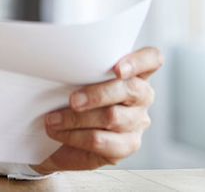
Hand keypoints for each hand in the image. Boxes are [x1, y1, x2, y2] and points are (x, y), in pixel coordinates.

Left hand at [31, 46, 162, 174]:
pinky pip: (101, 140)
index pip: (152, 59)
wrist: (55, 137)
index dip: (139, 62)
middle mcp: (141, 97)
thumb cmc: (66, 100)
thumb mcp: (71, 80)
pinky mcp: (126, 146)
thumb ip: (77, 70)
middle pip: (131, 89)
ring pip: (112, 117)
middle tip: (72, 100)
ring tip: (52, 120)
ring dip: (76, 118)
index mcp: (133, 72)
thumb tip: (57, 61)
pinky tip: (58, 133)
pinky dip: (74, 136)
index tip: (117, 69)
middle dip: (97, 94)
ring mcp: (137, 122)